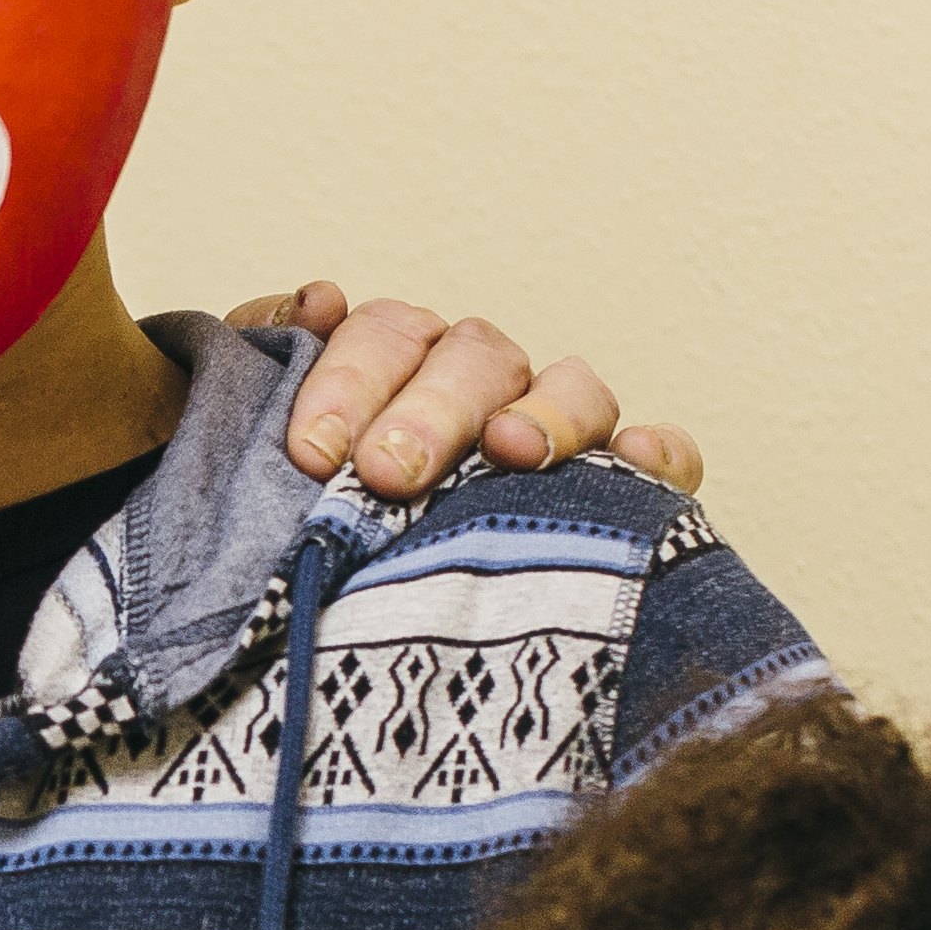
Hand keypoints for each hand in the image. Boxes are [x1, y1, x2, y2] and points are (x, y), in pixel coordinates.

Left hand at [241, 279, 704, 498]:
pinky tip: (635, 460)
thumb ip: (267, 376)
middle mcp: (484, 389)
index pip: (387, 335)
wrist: (351, 629)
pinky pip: (663, 456)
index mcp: (402, 366)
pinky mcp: (622, 492)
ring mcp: (558, 434)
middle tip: (383, 472)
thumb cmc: (309, 535)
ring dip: (544, 413)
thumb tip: (313, 300)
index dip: (348, 379)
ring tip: (511, 450)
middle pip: (477, 358)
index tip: (309, 450)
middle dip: (430, 410)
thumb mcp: (268, 462)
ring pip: (571, 389)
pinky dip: (658, 451)